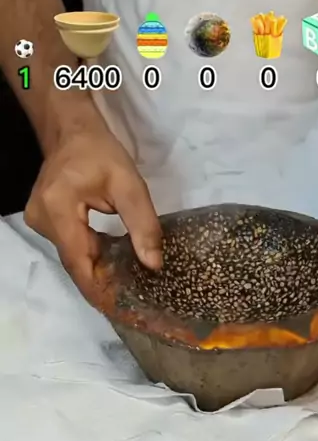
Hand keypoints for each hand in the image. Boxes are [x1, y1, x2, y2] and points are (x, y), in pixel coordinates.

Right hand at [24, 127, 162, 297]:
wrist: (72, 130)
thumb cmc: (100, 152)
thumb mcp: (129, 185)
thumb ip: (143, 225)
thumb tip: (153, 264)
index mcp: (58, 209)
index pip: (79, 262)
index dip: (100, 290)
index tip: (122, 310)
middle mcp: (42, 220)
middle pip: (76, 263)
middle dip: (104, 283)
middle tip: (134, 301)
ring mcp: (39, 222)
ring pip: (74, 258)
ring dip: (99, 271)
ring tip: (129, 287)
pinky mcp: (45, 222)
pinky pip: (71, 248)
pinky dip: (92, 257)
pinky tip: (114, 265)